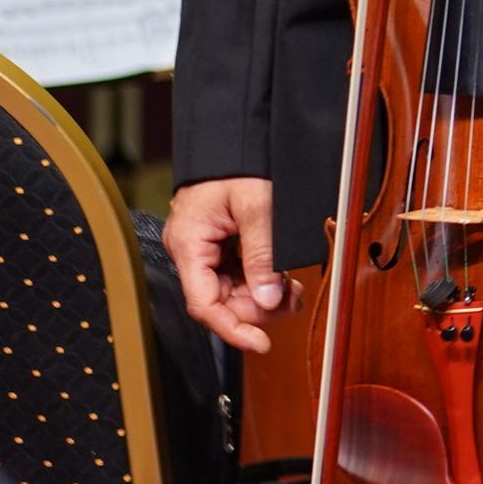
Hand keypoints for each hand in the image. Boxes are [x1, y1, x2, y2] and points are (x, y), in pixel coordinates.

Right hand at [168, 177, 289, 353]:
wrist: (233, 140)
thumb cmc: (238, 164)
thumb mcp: (257, 207)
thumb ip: (262, 255)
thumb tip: (268, 299)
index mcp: (189, 245)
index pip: (204, 304)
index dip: (232, 328)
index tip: (260, 343)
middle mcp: (191, 252)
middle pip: (220, 301)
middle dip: (256, 308)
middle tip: (291, 302)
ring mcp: (204, 250)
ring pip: (232, 290)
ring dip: (263, 296)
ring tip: (293, 290)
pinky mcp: (218, 246)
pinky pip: (237, 274)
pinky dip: (260, 280)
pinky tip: (282, 280)